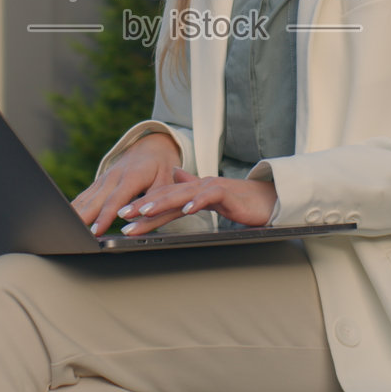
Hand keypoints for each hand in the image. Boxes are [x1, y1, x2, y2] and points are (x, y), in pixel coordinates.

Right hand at [70, 133, 181, 235]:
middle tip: (72, 234)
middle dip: (83, 218)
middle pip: (95, 201)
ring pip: (86, 198)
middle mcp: (114, 177)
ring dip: (74, 214)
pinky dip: (74, 207)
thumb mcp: (166, 182)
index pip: (115, 200)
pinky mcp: (99, 183)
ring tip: (63, 229)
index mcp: (132, 177)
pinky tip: (64, 218)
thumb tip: (142, 217)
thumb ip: (156, 200)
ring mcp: (104, 179)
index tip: (96, 231)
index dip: (105, 216)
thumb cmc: (161, 167)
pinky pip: (85, 196)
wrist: (152, 145)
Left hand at [121, 168, 277, 234]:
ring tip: (144, 212)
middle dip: (143, 205)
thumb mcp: (208, 197)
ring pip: (182, 194)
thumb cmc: (238, 202)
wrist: (267, 200)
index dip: (142, 206)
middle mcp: (198, 186)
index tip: (123, 216)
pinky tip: (187, 210)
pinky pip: (210, 197)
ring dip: (162, 203)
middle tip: (123, 214)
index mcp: (191, 190)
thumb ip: (190, 189)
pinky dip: (197, 202)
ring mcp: (211, 188)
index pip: (162, 198)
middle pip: (166, 195)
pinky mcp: (227, 194)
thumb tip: (174, 175)